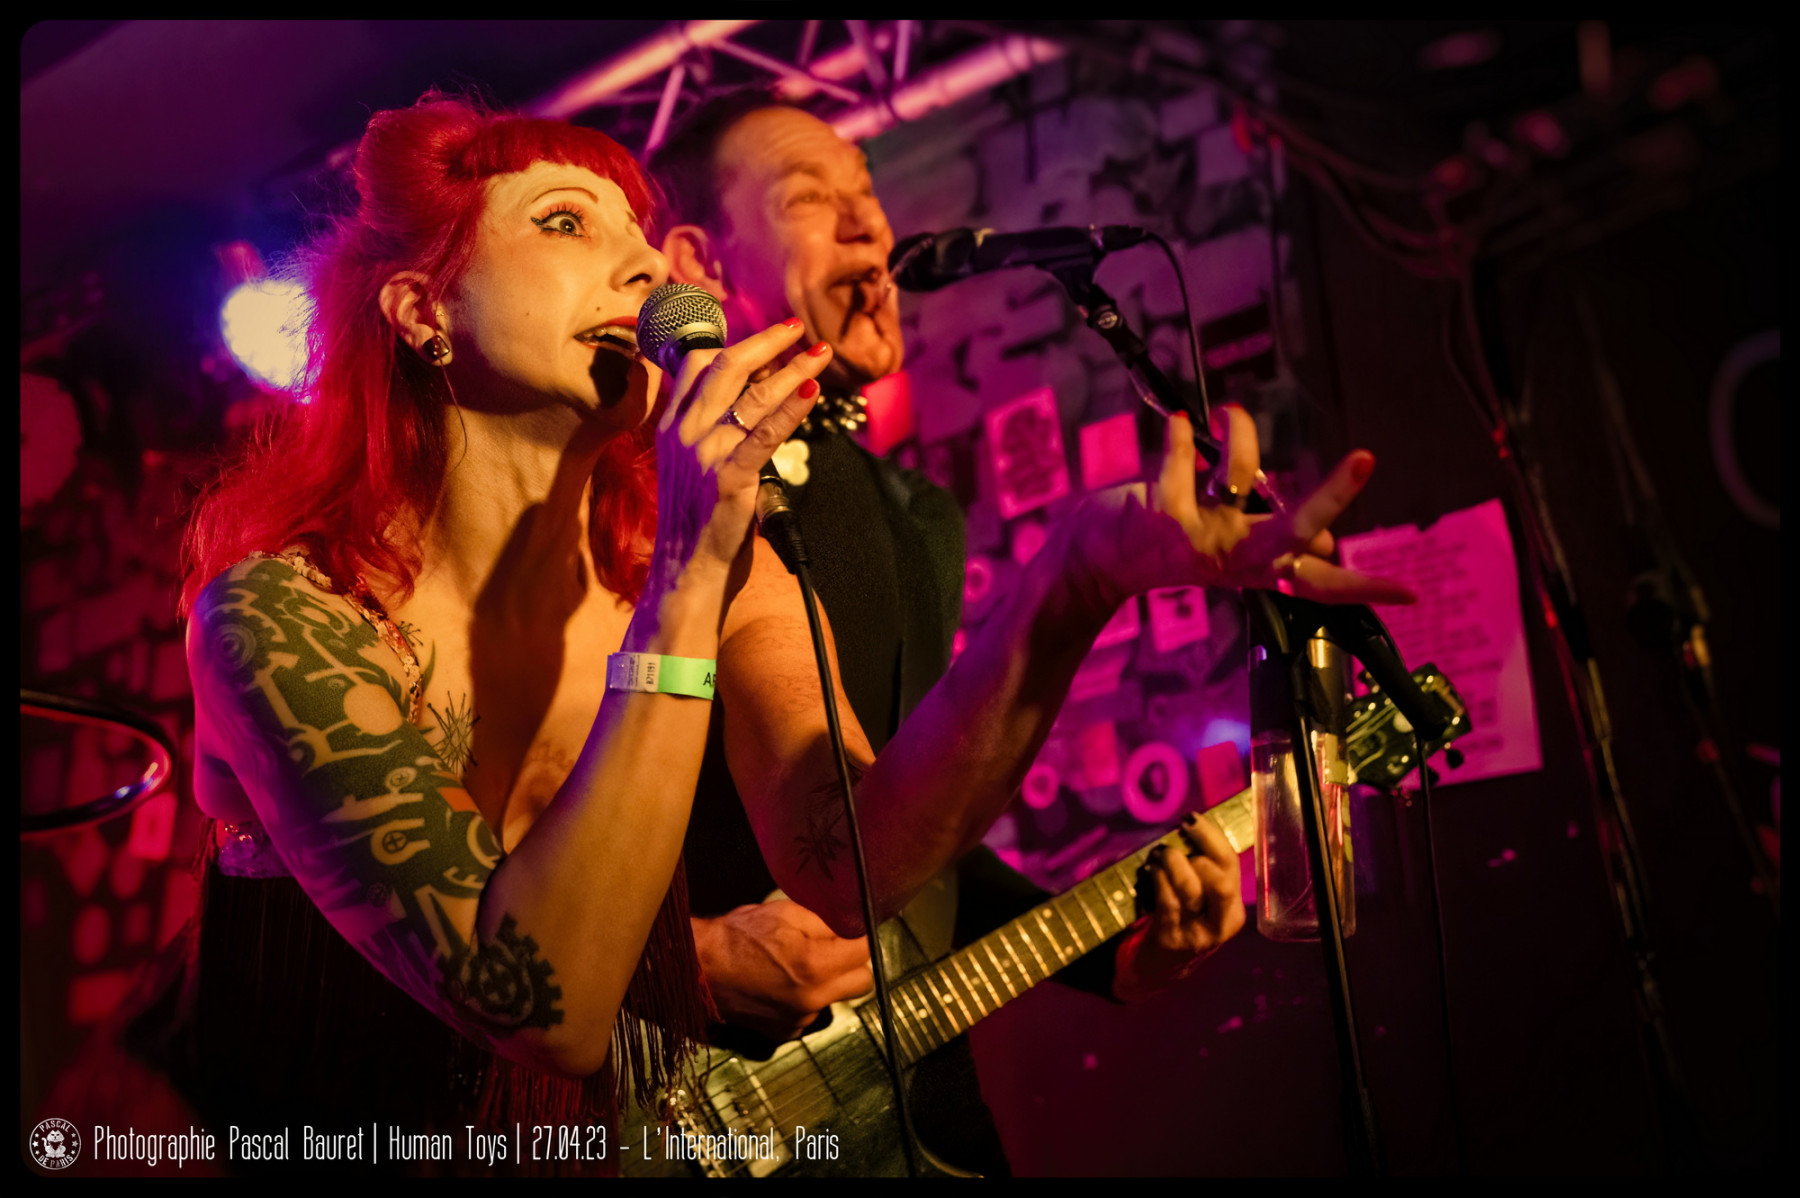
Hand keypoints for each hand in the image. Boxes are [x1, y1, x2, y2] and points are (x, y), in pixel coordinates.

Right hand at [649, 323, 831, 586]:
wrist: (686, 569)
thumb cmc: (696, 519)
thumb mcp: (691, 464)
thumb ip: (707, 429)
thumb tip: (746, 399)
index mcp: (673, 426)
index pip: (696, 365)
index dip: (732, 343)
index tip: (767, 337)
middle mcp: (686, 432)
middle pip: (725, 366)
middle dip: (765, 341)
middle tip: (796, 327)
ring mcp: (707, 453)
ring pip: (753, 395)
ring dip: (793, 368)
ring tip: (820, 353)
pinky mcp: (731, 477)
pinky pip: (765, 434)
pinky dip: (791, 409)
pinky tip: (813, 392)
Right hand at [691, 900, 872, 1042]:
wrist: (698, 969)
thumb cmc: (737, 935)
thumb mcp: (785, 912)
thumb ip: (824, 922)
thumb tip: (850, 927)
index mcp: (815, 965)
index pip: (864, 952)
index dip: (858, 937)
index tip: (849, 933)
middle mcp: (812, 999)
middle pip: (862, 983)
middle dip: (853, 965)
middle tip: (833, 951)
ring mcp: (799, 1019)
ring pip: (834, 998)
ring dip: (826, 984)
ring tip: (794, 967)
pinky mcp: (785, 1032)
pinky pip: (810, 1013)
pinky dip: (803, 1000)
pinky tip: (780, 985)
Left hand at [1064, 406, 1415, 615]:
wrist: (1092, 559)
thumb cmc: (1172, 540)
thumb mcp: (1230, 543)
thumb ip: (1274, 534)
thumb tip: (1324, 544)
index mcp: (1256, 567)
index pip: (1321, 586)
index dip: (1366, 589)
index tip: (1411, 596)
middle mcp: (1233, 558)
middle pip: (1294, 532)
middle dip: (1330, 495)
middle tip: (1366, 458)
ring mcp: (1198, 539)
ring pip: (1236, 477)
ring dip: (1238, 436)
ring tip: (1234, 413)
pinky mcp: (1161, 515)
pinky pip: (1181, 459)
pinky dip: (1179, 437)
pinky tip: (1177, 424)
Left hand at [1112, 813, 1245, 1002]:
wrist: (1159, 967)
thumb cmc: (1182, 921)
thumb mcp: (1202, 901)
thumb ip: (1204, 869)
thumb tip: (1190, 825)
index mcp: (1234, 909)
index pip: (1230, 865)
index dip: (1211, 837)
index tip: (1190, 819)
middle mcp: (1222, 923)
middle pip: (1221, 880)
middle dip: (1196, 852)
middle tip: (1174, 841)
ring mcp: (1197, 934)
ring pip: (1191, 889)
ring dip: (1171, 863)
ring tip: (1158, 855)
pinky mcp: (1171, 940)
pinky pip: (1167, 903)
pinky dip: (1157, 880)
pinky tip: (1149, 871)